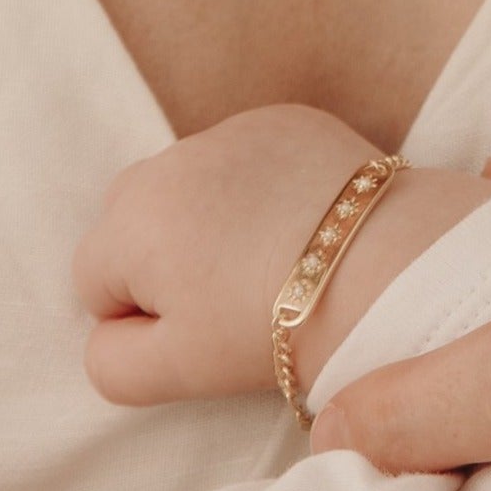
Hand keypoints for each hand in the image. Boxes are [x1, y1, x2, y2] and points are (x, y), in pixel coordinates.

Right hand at [73, 105, 490, 404]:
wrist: (393, 268)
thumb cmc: (281, 326)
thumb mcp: (176, 371)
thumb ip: (110, 362)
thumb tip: (109, 330)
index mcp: (126, 221)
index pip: (97, 283)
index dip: (148, 317)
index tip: (209, 326)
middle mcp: (168, 159)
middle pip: (139, 223)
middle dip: (172, 260)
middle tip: (240, 295)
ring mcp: (230, 130)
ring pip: (194, 186)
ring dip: (217, 216)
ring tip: (278, 257)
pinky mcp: (288, 119)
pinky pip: (250, 157)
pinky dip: (265, 185)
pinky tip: (308, 220)